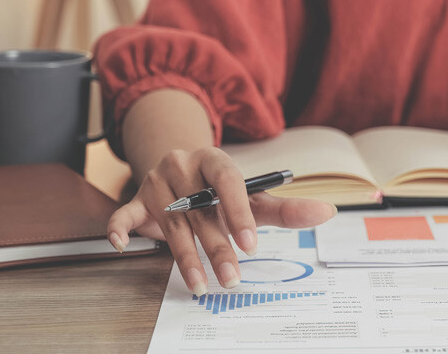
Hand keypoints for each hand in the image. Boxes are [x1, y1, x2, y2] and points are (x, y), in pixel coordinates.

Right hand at [106, 147, 336, 294]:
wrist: (181, 169)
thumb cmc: (222, 188)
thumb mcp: (253, 194)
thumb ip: (286, 208)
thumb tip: (327, 212)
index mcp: (215, 160)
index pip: (229, 182)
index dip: (239, 213)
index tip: (251, 243)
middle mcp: (184, 167)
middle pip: (202, 213)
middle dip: (217, 249)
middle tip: (232, 279)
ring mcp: (158, 183)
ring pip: (172, 224)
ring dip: (185, 258)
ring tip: (202, 286)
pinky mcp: (137, 199)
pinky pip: (125, 214)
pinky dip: (120, 227)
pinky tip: (123, 244)